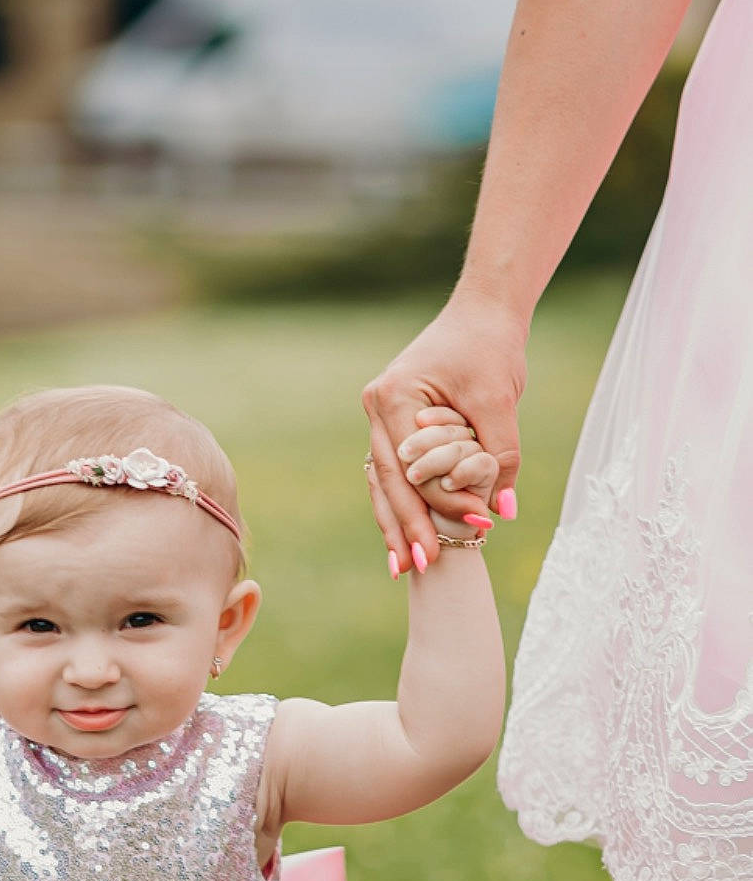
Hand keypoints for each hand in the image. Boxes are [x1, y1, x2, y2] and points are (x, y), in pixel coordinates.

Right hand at [361, 290, 527, 568]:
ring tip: (405, 567)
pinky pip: (394, 475)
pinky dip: (403, 505)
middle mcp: (378, 409)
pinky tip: (407, 539)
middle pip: (387, 481)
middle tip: (420, 567)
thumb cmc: (490, 346)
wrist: (483, 312)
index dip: (441, 501)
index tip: (473, 528)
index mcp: (394, 397)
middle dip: (404, 527)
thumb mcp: (499, 399)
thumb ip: (501, 455)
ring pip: (383, 483)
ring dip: (396, 525)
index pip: (413, 465)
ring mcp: (381, 419)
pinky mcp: (395, 427)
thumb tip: (503, 512)